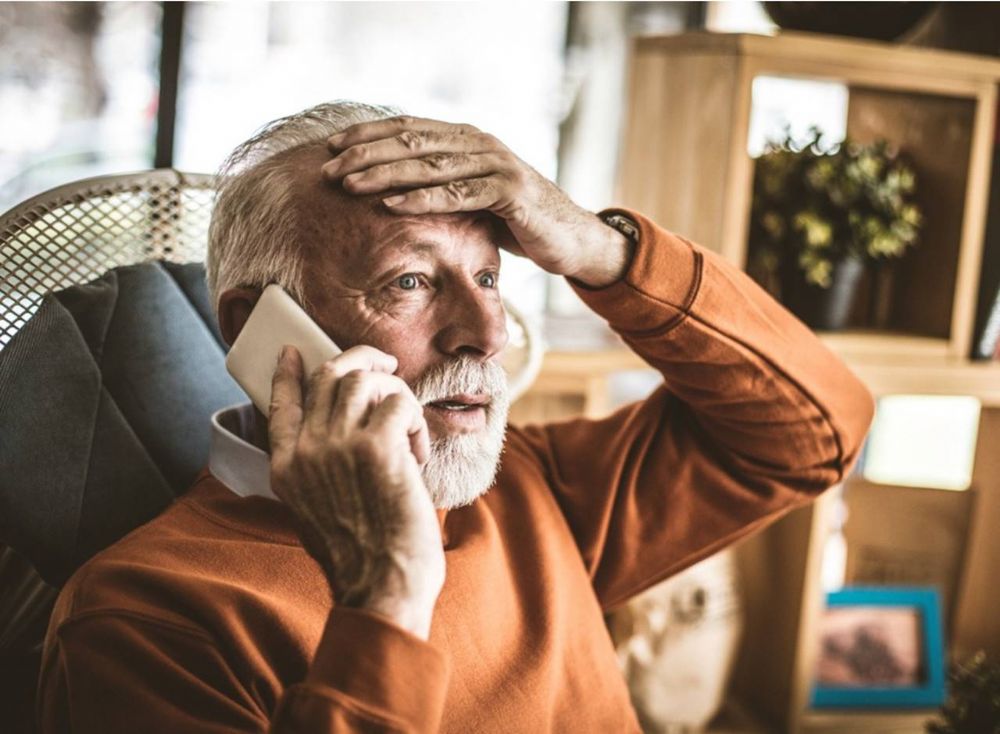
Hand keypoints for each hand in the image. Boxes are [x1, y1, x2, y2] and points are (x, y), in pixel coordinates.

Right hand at [268, 344, 443, 638]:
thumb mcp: (316, 511)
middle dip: (361, 360)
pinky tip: (419, 455)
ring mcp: (338, 445)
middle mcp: (306, 451)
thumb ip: (317, 471)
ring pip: (364, 380)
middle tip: (386, 364)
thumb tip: (343, 436)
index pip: (279, 405)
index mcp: (286, 469)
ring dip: (395, 392)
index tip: (292, 353)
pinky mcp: (376, 447)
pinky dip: (415, 422)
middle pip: (327, 377)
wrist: (382, 585)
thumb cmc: (362, 556)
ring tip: (408, 424)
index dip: (287, 374)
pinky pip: (399, 403)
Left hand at [322, 116, 633, 287]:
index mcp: (467, 138)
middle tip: (329, 168)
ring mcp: (496, 164)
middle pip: (413, 142)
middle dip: (366, 154)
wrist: (569, 238)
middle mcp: (480, 143)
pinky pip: (458, 193)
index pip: (409, 129)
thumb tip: (394, 188)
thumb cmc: (516, 221)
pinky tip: (391, 204)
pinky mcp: (510, 191)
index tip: (332, 149)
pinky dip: (422, 198)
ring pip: (430, 165)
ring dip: (385, 174)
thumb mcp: (473, 197)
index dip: (368, 136)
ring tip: (349, 184)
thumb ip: (442, 185)